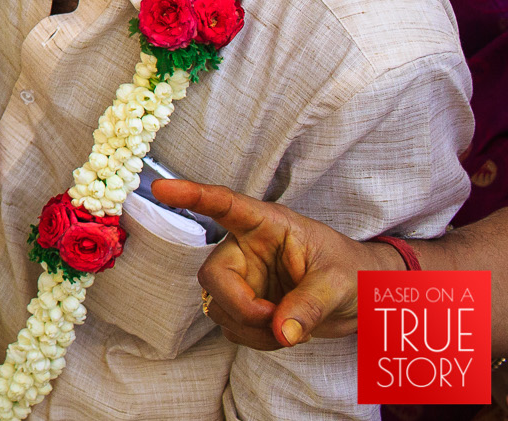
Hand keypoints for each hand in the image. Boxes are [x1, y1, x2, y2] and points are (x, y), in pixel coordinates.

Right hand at [152, 178, 395, 348]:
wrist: (364, 300)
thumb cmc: (352, 272)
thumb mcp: (339, 283)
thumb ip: (309, 305)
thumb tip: (282, 332)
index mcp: (267, 225)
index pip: (225, 204)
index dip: (192, 195)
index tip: (161, 186)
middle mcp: (247, 249)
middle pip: (214, 274)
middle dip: (240, 306)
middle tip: (276, 322)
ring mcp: (244, 278)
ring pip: (219, 306)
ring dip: (252, 329)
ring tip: (292, 330)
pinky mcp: (246, 305)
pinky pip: (233, 328)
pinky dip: (257, 340)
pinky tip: (285, 335)